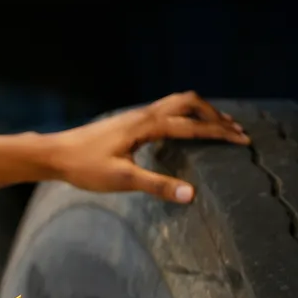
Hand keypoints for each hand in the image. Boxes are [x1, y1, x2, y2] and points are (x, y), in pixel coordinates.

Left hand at [46, 91, 248, 203]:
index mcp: (146, 125)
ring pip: (174, 104)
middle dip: (213, 114)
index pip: (191, 125)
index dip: (219, 132)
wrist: (55, 154)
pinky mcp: (127, 123)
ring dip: (199, 112)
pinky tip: (183, 131)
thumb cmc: (85, 167)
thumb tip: (192, 194)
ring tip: (218, 126)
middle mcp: (142, 115)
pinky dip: (183, 115)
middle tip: (235, 130)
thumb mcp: (122, 180)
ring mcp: (134, 117)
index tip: (243, 139)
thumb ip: (157, 186)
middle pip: (187, 102)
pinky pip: (164, 111)